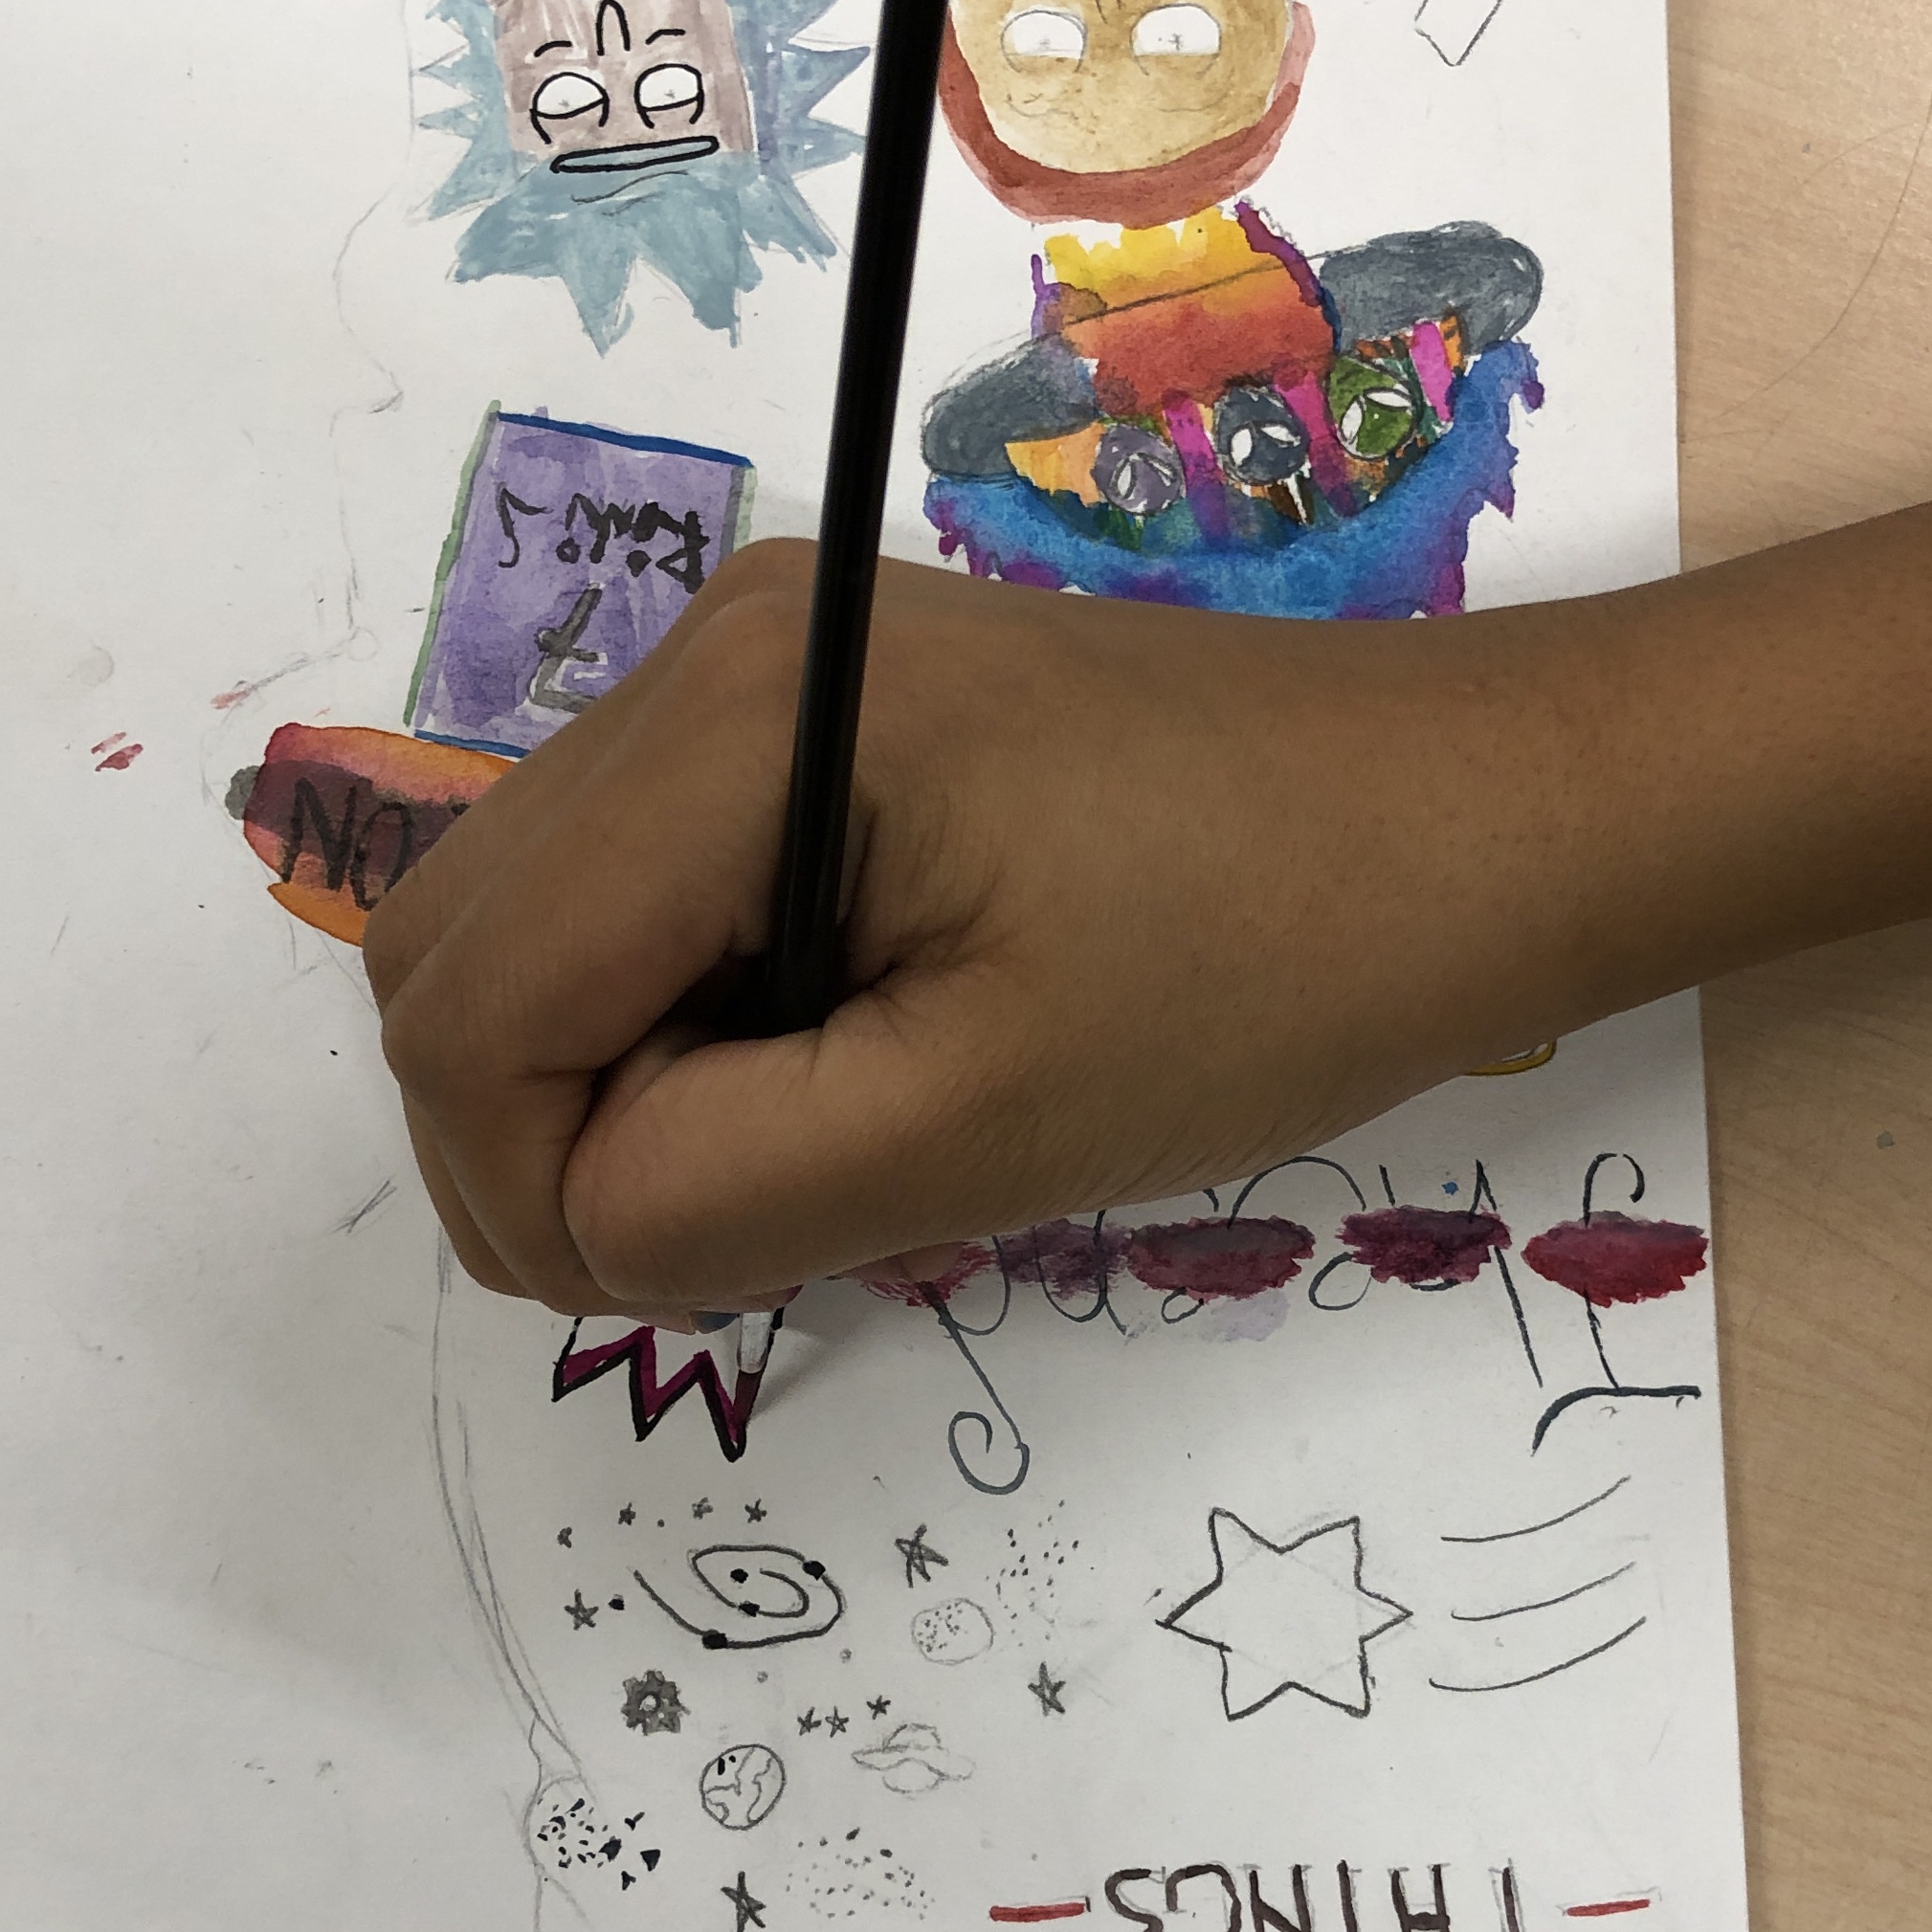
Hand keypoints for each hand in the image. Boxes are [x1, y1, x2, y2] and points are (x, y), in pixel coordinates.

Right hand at [363, 544, 1592, 1316]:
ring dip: (619, 1089)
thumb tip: (569, 1218)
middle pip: (455, 957)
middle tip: (757, 1228)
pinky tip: (846, 1068)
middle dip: (550, 1140)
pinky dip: (685, 1027)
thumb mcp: (984, 1126)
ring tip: (824, 1146)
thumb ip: (718, 1191)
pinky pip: (640, 908)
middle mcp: (703, 655)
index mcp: (734, 721)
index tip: (707, 1276)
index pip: (470, 1005)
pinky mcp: (805, 724)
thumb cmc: (1271, 965)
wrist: (1476, 821)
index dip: (533, 1191)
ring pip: (531, 940)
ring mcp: (750, 676)